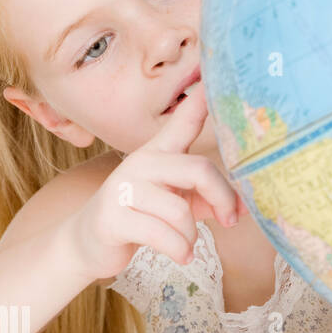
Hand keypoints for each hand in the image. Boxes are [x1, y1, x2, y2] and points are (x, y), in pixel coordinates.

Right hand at [62, 80, 248, 284]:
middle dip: (223, 199)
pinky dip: (180, 250)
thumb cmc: (143, 217)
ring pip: (181, 211)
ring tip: (187, 244)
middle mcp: (141, 163)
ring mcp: (123, 188)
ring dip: (192, 235)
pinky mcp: (112, 216)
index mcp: (159, 153)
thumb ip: (209, 198)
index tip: (212, 77)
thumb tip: (244, 207)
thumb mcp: (179, 202)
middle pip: (199, 170)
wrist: (87, 244)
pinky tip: (180, 255)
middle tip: (230, 220)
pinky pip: (164, 235)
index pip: (182, 121)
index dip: (199, 102)